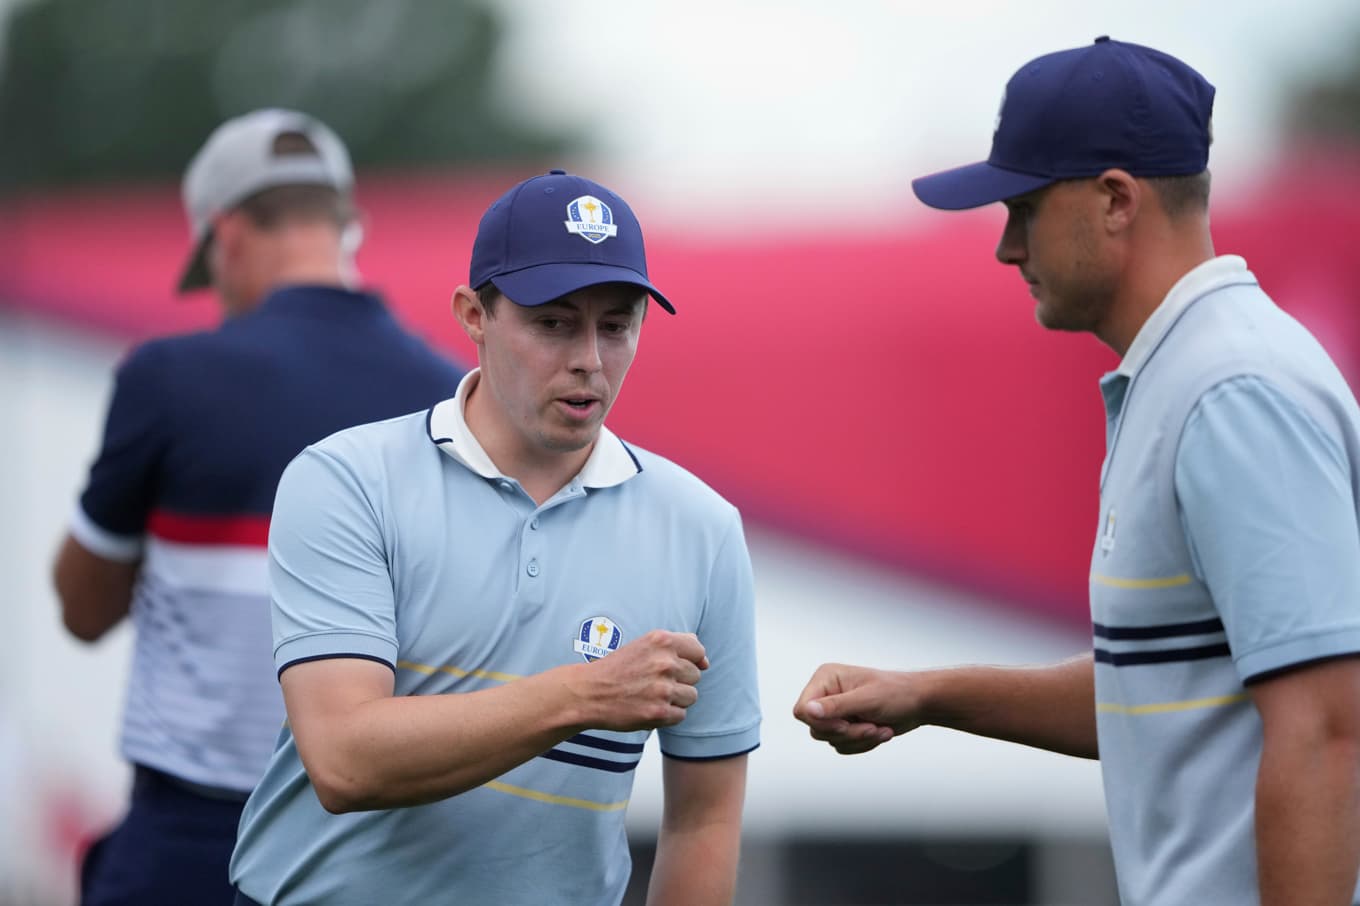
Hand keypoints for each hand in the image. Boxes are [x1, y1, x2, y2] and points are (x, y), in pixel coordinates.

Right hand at [573, 630, 708, 731]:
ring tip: (651, 695)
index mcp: (662, 641)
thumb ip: (678, 647)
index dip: (690, 661)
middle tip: (653, 682)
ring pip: (691, 696)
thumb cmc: (617, 669)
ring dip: (675, 699)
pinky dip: (667, 715)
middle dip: (679, 681)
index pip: (698, 651)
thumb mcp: (645, 645)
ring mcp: (663, 688)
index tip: (674, 667)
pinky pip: (681, 715)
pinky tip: (648, 707)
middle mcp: (665, 662)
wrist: (588, 693)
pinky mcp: (659, 711)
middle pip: (695, 675)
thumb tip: (706, 662)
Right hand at [793, 663, 924, 754]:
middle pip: (816, 729)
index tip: (845, 724)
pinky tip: (880, 731)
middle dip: (847, 733)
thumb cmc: (897, 693)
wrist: (918, 703)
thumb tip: (807, 710)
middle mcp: (827, 694)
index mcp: (826, 679)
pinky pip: (842, 746)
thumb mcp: (866, 699)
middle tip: (870, 727)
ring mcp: (835, 711)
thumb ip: (835, 706)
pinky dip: (863, 744)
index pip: (802, 709)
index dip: (821, 723)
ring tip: (880, 728)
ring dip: (858, 739)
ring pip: (830, 740)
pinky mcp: (845, 725)